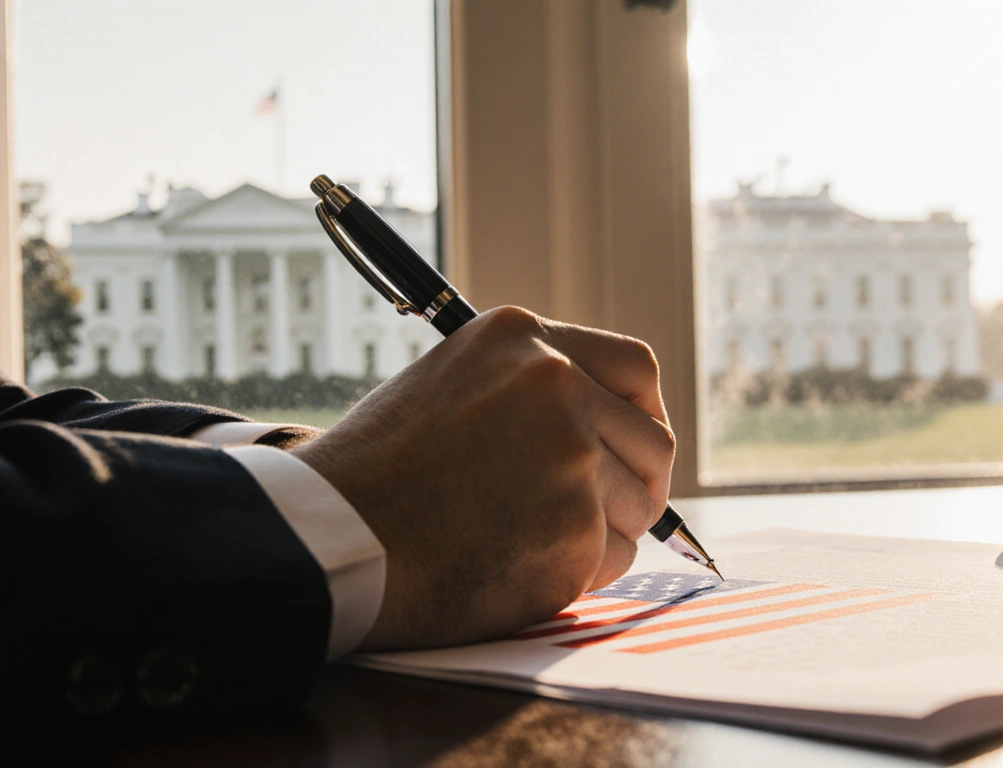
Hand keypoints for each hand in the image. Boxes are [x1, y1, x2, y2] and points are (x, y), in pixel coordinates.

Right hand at [291, 306, 674, 649]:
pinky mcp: (573, 527)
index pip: (636, 368)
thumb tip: (602, 425)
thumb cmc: (378, 474)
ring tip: (527, 539)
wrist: (330, 538)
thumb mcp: (451, 385)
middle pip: (653, 442)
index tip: (635, 445)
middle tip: (608, 514)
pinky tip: (516, 566)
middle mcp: (555, 385)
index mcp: (523, 341)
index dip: (645, 414)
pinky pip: (610, 558)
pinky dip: (577, 573)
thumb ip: (527, 391)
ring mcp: (570, 456)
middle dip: (639, 485)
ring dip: (600, 534)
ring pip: (636, 506)